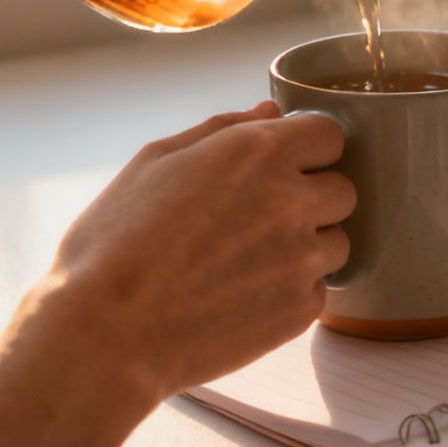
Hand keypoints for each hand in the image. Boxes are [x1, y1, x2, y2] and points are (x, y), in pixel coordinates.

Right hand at [33, 102, 352, 401]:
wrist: (105, 334)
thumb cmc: (115, 243)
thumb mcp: (155, 162)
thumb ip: (223, 130)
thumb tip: (270, 113)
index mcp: (259, 153)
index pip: (330, 135)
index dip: (306, 150)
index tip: (280, 167)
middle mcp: (292, 201)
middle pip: (342, 190)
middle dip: (310, 199)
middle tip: (256, 219)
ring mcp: (302, 259)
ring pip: (337, 243)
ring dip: (306, 247)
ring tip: (245, 262)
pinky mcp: (300, 311)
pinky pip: (318, 290)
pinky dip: (291, 292)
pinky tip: (242, 295)